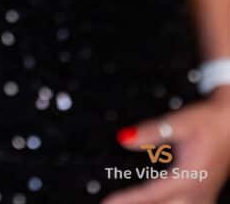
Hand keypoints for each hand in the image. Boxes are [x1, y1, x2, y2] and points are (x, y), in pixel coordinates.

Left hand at [103, 97, 229, 202]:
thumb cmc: (208, 122)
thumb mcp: (179, 122)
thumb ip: (151, 132)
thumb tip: (124, 139)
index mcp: (189, 177)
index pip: (152, 194)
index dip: (128, 200)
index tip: (108, 203)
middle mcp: (196, 192)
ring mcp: (202, 197)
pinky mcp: (203, 196)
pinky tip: (153, 203)